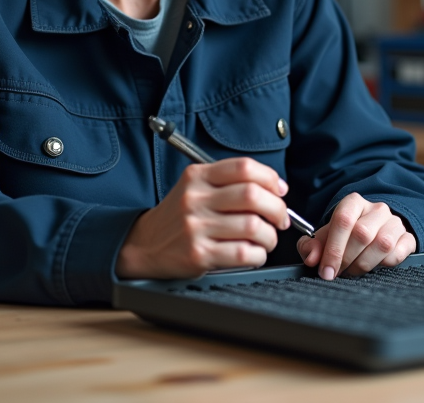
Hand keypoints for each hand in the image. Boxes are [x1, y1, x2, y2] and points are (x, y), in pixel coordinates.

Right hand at [116, 158, 289, 278]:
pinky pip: (243, 253)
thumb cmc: (178, 217)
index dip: (270, 178)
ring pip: (252, 226)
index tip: (280, 191)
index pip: (243, 167)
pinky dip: (258, 255)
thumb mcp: (195, 188)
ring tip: (267, 239)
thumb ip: (229, 183)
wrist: (143, 245)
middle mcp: (195, 199)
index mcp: (197, 177)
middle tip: (280, 219)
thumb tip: (276, 188)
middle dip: (277, 208)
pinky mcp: (198, 254)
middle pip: (252, 195)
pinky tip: (254, 253)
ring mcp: (195, 227)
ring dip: (270, 236)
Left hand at [297, 193, 416, 279]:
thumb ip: (312, 246)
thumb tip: (312, 258)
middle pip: (362, 234)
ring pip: (382, 244)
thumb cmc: (345, 235)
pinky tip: (374, 266)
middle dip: (346, 259)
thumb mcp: (325, 237)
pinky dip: (384, 265)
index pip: (343, 220)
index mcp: (353, 203)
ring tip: (353, 271)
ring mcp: (394, 222)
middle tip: (338, 273)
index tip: (326, 270)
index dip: (333, 249)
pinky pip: (398, 254)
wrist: (374, 231)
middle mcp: (376, 209)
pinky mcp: (408, 238)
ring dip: (364, 264)